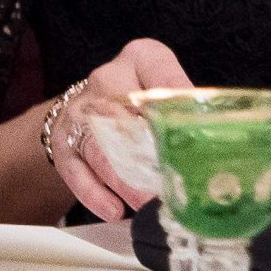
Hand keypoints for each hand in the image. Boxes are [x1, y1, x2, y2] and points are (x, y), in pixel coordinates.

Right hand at [50, 39, 191, 221]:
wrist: (89, 96)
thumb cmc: (136, 89)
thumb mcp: (164, 77)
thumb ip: (184, 96)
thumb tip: (207, 127)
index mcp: (138, 59)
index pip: (161, 76)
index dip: (176, 107)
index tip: (191, 135)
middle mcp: (103, 81)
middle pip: (125, 120)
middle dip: (147, 159)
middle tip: (169, 186)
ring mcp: (79, 113)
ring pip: (100, 150)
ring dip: (124, 182)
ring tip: (146, 204)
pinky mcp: (63, 142)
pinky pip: (75, 171)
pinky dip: (94, 194)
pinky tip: (115, 211)